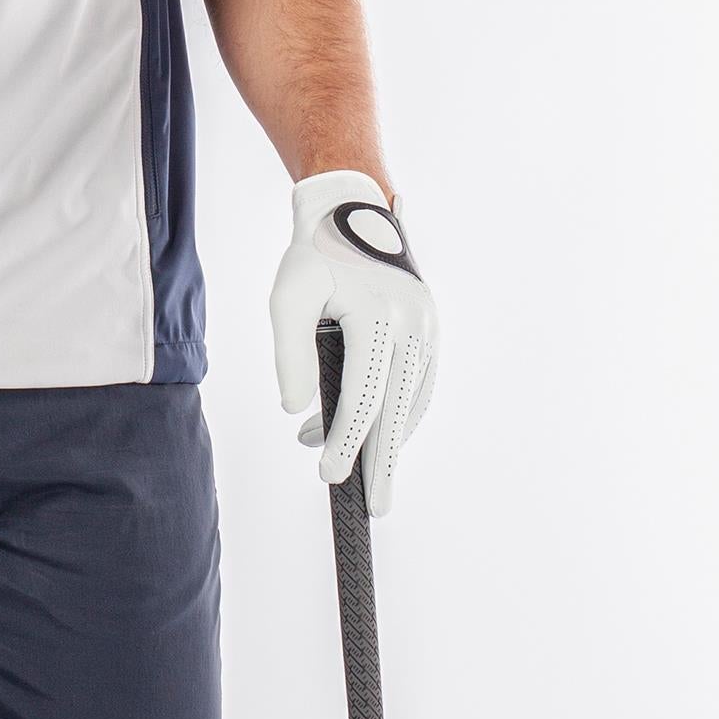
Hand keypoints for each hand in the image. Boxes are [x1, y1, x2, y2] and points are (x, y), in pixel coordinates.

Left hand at [270, 169, 437, 515]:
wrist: (351, 210)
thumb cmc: (312, 255)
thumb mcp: (288, 295)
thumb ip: (291, 354)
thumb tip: (296, 409)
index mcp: (378, 318)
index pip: (362, 399)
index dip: (345, 442)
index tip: (328, 477)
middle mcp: (412, 325)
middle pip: (397, 410)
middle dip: (383, 462)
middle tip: (376, 509)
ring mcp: (428, 327)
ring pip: (411, 400)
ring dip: (384, 436)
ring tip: (352, 467)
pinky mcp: (431, 327)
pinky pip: (420, 383)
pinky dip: (400, 412)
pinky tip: (373, 429)